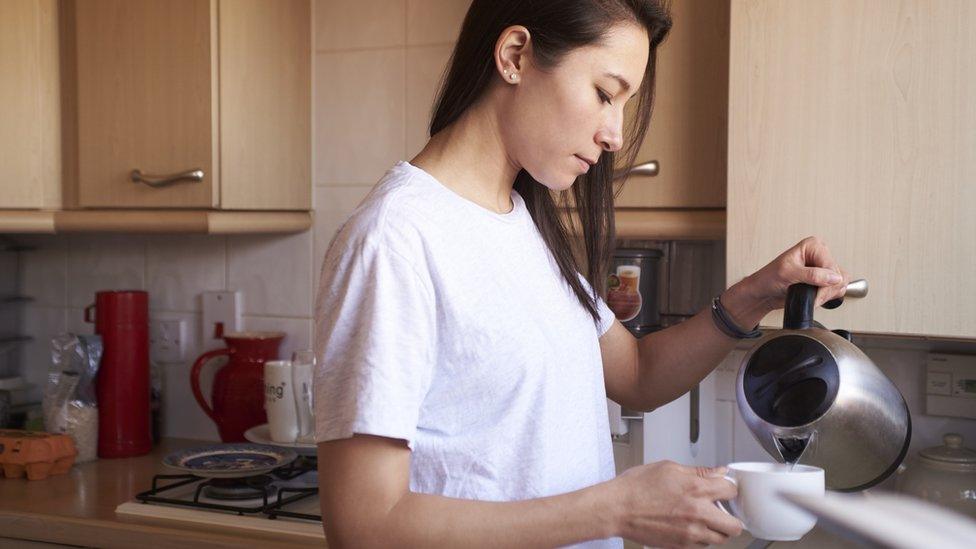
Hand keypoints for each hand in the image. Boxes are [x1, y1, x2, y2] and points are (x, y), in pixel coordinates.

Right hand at [608, 460, 742, 547]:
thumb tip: (718, 472)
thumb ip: (698, 471)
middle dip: (732, 517)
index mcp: (696, 489)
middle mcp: (697, 513)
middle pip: (735, 525)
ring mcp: (690, 533)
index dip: (729, 488)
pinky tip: (689, 526)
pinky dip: (701, 537)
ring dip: (717, 529)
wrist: (616, 509)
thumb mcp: (668, 468)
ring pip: (720, 539)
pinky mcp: (681, 546)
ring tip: (704, 519)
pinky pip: (703, 545)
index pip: (731, 491)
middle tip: (723, 511)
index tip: (723, 489)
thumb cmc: (636, 487)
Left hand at [729, 236, 850, 322]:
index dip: (825, 283)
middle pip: (839, 276)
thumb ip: (812, 275)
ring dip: (827, 295)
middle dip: (825, 291)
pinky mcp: (822, 280)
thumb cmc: (768, 278)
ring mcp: (822, 268)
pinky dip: (828, 297)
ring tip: (811, 298)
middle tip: (812, 298)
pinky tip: (815, 298)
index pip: (831, 266)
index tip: (815, 293)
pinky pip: (837, 289)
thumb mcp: (787, 274)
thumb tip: (834, 277)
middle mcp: (820, 255)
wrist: (763, 292)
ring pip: (841, 283)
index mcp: (813, 246)